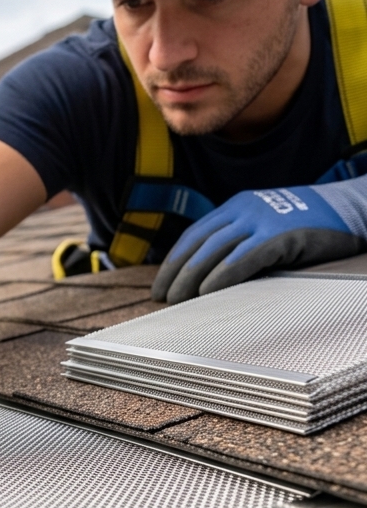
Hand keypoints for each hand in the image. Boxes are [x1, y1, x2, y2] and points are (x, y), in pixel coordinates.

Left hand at [152, 179, 366, 302]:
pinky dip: (220, 276)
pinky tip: (206, 293)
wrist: (350, 209)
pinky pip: (242, 257)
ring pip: (213, 250)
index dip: (173, 261)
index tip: (160, 284)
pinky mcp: (278, 235)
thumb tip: (206, 278)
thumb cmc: (306, 227)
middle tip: (161, 297)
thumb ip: (238, 244)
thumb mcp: (264, 228)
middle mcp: (242, 210)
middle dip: (175, 272)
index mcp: (234, 207)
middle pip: (197, 244)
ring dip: (191, 278)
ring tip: (177, 301)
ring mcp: (260, 220)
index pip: (193, 235)